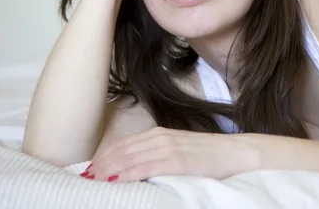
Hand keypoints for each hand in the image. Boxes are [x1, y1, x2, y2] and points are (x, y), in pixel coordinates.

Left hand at [83, 127, 259, 181]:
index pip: (121, 145)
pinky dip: (126, 174)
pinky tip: (113, 181)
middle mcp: (160, 138)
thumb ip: (159, 155)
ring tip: (90, 183)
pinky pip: (145, 167)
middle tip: (82, 181)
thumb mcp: (180, 151)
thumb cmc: (209, 156)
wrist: (237, 153)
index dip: (102, 159)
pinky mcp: (177, 161)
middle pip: (119, 151)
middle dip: (98, 166)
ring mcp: (168, 148)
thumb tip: (136, 169)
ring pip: (128, 158)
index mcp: (159, 135)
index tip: (87, 173)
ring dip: (106, 171)